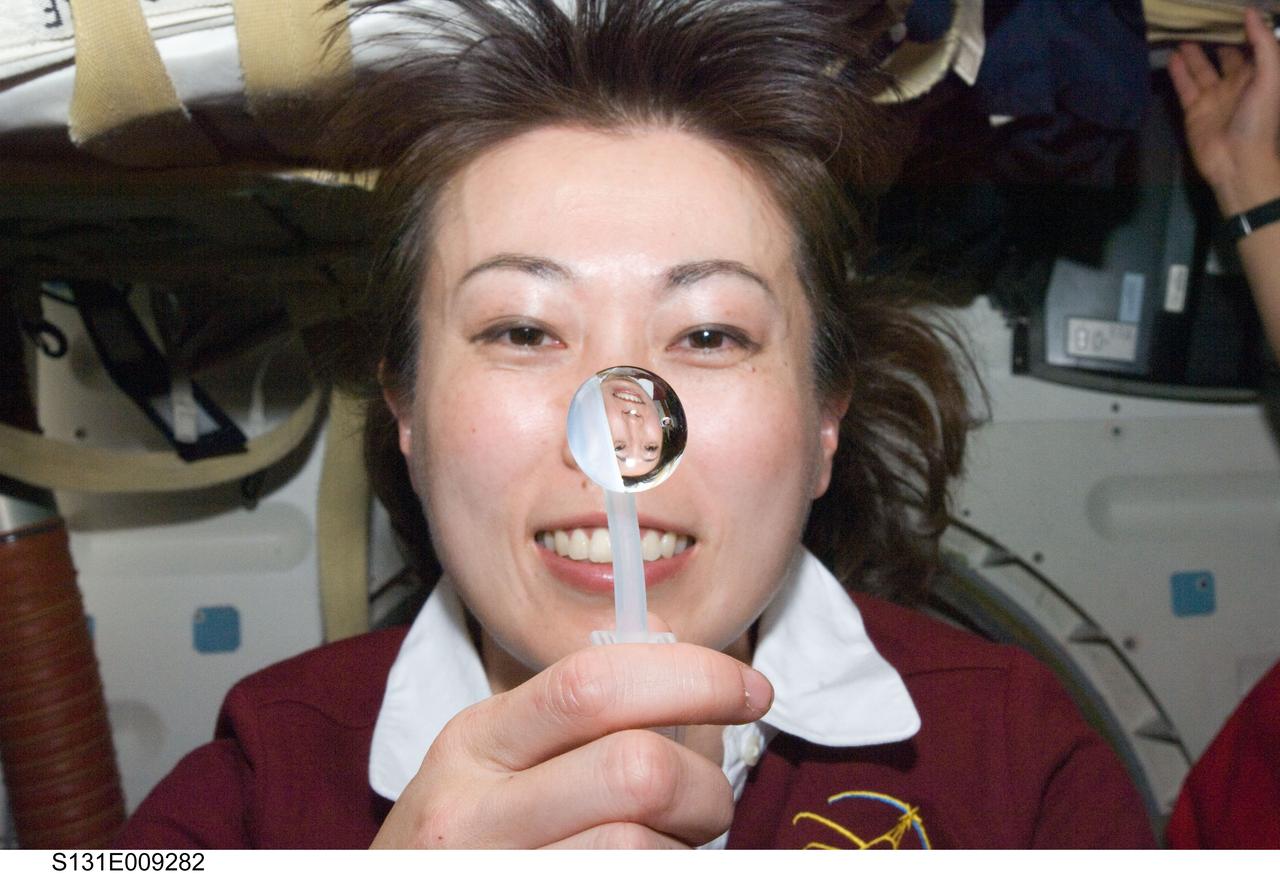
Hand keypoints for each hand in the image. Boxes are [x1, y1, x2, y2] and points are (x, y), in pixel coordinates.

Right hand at [371, 642, 772, 847]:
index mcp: (475, 742)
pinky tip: (644, 868)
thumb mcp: (493, 762)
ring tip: (664, 848)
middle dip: (705, 784)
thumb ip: (578, 710)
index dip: (692, 678)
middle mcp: (472, 813)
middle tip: (706, 800)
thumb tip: (679, 651)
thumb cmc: (470, 838)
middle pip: (637, 772)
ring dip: (684, 847)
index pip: (592, 685)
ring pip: (642, 849)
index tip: (750, 691)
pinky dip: (665, 871)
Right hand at [1168, 8, 1279, 214]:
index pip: (1250, 45)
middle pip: (1224, 54)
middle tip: (1200, 17)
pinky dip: (1178, 71)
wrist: (1238, 161)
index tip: (1227, 9)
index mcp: (1259, 74)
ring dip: (1193, 52)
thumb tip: (1248, 12)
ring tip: (1181, 32)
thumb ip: (1263, 44)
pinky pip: (1185, 86)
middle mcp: (1236, 83)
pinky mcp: (1194, 109)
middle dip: (1215, 37)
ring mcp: (1213, 96)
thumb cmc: (1259, 118)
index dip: (1242, 28)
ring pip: (1202, 68)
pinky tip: (1171, 55)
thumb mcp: (1271, 77)